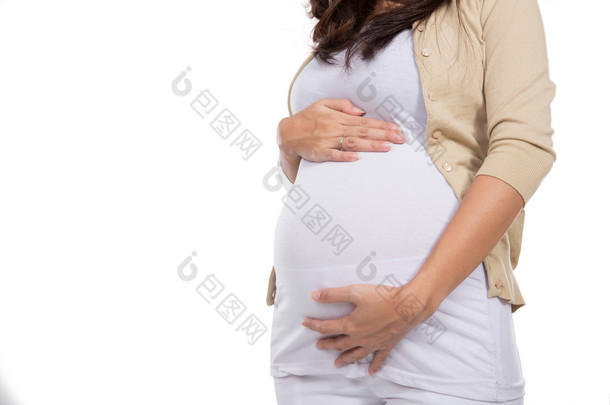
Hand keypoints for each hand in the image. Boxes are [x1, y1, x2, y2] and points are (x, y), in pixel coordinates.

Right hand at [277, 97, 406, 162]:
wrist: (287, 133)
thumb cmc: (307, 118)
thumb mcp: (323, 103)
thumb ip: (342, 104)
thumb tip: (360, 110)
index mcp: (338, 117)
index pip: (365, 121)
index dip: (382, 125)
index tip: (397, 128)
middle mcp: (335, 128)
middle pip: (363, 132)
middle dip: (383, 135)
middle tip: (400, 139)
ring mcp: (328, 141)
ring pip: (353, 143)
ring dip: (370, 145)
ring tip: (387, 147)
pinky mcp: (320, 153)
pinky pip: (333, 155)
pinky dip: (345, 157)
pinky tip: (357, 159)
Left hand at [301, 281, 436, 375]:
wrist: (408, 305)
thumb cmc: (382, 296)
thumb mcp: (354, 291)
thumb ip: (333, 295)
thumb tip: (313, 296)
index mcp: (351, 325)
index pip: (327, 327)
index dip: (314, 325)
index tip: (305, 323)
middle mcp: (360, 337)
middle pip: (339, 344)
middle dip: (328, 344)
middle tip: (318, 346)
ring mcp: (374, 343)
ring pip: (356, 354)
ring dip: (345, 359)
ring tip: (337, 364)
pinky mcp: (387, 345)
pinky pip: (379, 358)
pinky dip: (374, 365)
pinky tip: (371, 372)